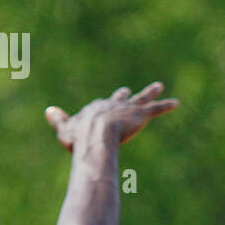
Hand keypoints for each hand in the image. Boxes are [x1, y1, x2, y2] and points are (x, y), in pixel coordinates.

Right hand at [44, 82, 177, 150]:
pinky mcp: (141, 115)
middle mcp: (113, 105)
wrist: (96, 137)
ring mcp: (128, 109)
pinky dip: (165, 105)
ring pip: (141, 99)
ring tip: (158, 86)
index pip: (99, 108)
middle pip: (119, 98)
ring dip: (150, 92)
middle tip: (127, 92)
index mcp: (96, 108)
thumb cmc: (78, 137)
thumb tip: (48, 110)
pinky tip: (176, 103)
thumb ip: (58, 120)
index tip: (97, 114)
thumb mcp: (64, 129)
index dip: (98, 113)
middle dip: (123, 96)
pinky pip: (156, 109)